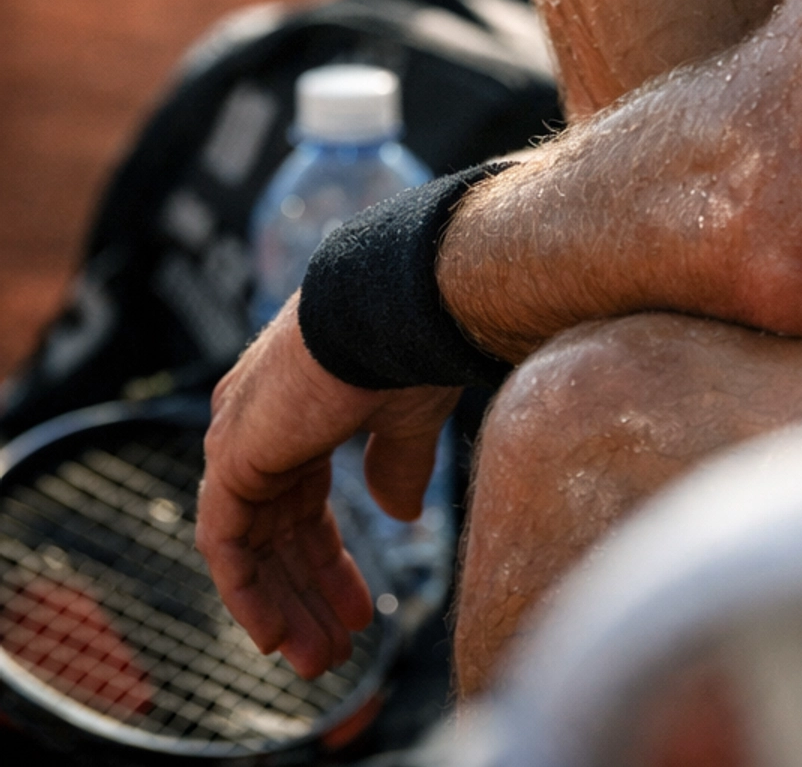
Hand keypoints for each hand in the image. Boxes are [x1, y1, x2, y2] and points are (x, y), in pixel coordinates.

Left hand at [195, 300, 458, 677]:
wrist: (393, 309)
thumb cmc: (407, 347)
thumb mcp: (406, 421)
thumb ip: (395, 468)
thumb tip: (397, 515)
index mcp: (300, 408)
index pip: (302, 503)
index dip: (329, 561)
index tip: (360, 609)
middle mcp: (261, 423)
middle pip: (276, 531)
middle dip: (305, 594)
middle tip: (333, 650)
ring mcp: (240, 439)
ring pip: (249, 546)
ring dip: (280, 607)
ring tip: (315, 662)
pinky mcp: (231, 459)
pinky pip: (225, 544)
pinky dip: (245, 593)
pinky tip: (275, 637)